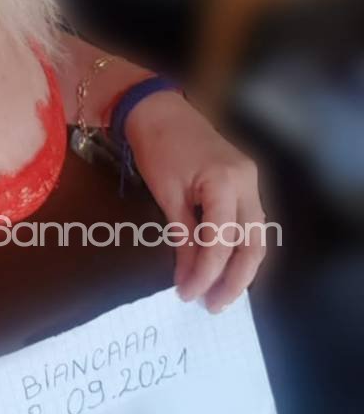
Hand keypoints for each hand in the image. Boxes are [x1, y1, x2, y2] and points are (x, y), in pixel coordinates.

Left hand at [124, 90, 269, 311]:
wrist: (157, 108)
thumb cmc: (156, 146)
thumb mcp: (166, 194)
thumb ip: (183, 236)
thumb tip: (188, 278)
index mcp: (224, 182)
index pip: (221, 242)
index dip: (206, 273)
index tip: (187, 295)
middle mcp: (247, 182)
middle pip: (253, 244)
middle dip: (235, 280)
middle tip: (212, 305)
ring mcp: (250, 179)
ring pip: (257, 236)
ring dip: (241, 267)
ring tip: (219, 293)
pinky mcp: (245, 180)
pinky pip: (249, 221)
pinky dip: (239, 246)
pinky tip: (224, 265)